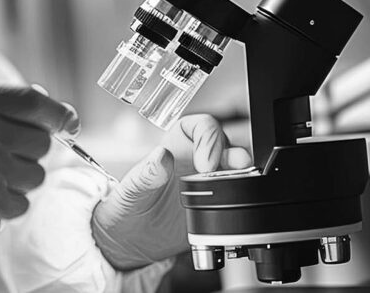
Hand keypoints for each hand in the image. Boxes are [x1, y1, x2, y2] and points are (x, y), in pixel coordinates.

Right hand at [0, 84, 78, 249]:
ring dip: (17, 180)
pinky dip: (6, 205)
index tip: (68, 123)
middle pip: (39, 143)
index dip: (59, 114)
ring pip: (34, 176)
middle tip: (1, 158)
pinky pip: (19, 205)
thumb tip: (47, 105)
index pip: (33, 103)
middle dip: (29, 153)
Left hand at [90, 115, 251, 269]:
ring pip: (235, 170)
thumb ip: (145, 174)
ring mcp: (209, 184)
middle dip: (234, 154)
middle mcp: (196, 162)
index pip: (202, 127)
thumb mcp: (130, 192)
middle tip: (234, 167)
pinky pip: (237, 196)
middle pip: (226, 146)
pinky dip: (242, 196)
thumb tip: (161, 156)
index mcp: (175, 148)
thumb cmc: (127, 209)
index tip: (204, 162)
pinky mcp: (217, 206)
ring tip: (240, 182)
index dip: (209, 137)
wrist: (132, 243)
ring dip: (242, 173)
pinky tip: (235, 203)